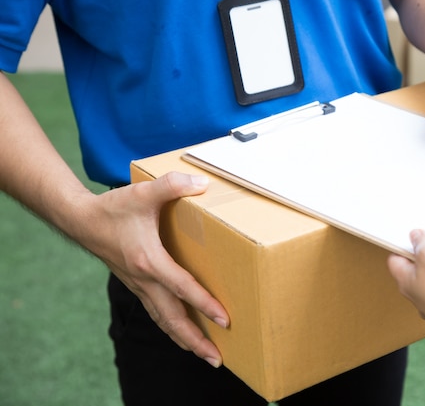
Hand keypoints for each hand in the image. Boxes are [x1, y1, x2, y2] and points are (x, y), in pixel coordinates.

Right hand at [81, 172, 228, 366]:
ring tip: (204, 354)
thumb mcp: (143, 193)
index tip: (225, 319)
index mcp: (148, 261)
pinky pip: (156, 312)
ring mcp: (139, 286)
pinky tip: (181, 331)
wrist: (80, 220)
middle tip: (216, 358)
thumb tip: (202, 184)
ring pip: (163, 320)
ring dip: (183, 339)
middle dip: (194, 341)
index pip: (182, 288)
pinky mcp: (137, 285)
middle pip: (172, 319)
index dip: (204, 304)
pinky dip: (171, 326)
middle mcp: (144, 280)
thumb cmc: (112, 209)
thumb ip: (172, 185)